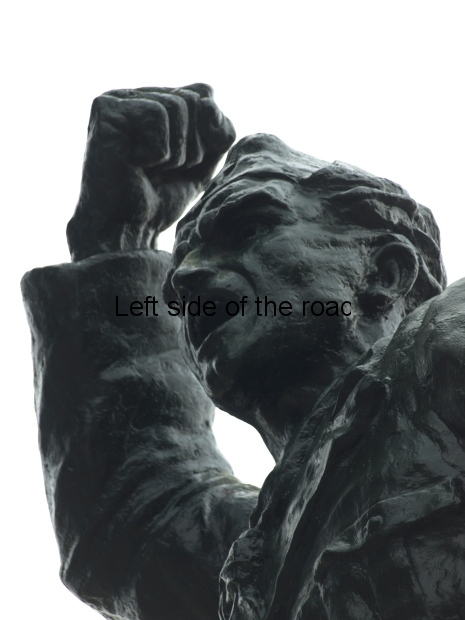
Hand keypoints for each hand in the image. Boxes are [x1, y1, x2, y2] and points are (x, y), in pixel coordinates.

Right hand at [67, 84, 234, 260]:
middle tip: (164, 170)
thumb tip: (208, 99)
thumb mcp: (205, 163)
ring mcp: (118, 98)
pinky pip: (155, 116)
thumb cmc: (161, 197)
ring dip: (173, 152)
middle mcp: (137, 95)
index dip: (206, 136)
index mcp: (158, 101)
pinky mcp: (105, 108)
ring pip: (176, 106)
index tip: (182, 164)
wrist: (127, 228)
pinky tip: (134, 163)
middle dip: (191, 146)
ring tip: (149, 169)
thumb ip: (220, 130)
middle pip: (194, 99)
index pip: (205, 94)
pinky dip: (156, 151)